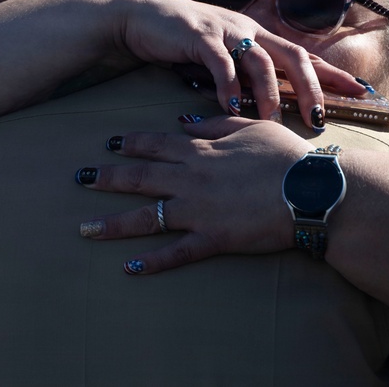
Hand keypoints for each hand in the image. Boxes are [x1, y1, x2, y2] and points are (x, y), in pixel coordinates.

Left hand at [77, 117, 312, 273]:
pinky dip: (152, 262)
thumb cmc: (285, 155)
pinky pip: (175, 253)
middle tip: (79, 180)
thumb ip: (215, 123)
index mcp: (200, 150)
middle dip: (106, 179)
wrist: (309, 190)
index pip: (155, 144)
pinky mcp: (212, 239)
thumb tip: (184, 120)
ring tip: (84, 229)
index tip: (109, 144)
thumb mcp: (250, 127)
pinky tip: (129, 269)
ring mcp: (198, 211)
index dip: (130, 144)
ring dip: (113, 224)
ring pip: (146, 217)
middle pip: (139, 178)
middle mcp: (190, 179)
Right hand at [113, 0, 364, 129]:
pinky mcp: (199, 35)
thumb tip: (264, 107)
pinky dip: (228, 87)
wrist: (139, 16)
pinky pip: (221, 63)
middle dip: (312, 86)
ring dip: (268, 94)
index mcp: (258, 35)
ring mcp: (225, 30)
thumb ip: (242, 76)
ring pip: (261, 61)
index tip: (359, 92)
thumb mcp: (219, 60)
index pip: (303, 55)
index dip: (332, 73)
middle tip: (320, 117)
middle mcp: (248, 29)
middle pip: (294, 56)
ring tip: (271, 121)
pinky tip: (230, 108)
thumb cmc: (181, 42)